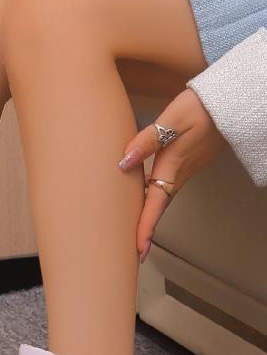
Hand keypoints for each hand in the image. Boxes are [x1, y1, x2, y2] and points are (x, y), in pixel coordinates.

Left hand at [117, 88, 225, 262]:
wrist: (229, 102)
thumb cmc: (201, 107)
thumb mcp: (172, 118)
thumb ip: (148, 140)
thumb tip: (124, 162)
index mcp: (172, 166)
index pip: (155, 204)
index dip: (145, 228)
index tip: (138, 251)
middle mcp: (179, 173)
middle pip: (158, 207)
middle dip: (146, 230)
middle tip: (134, 252)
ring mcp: (185, 169)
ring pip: (162, 197)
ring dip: (149, 215)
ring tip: (135, 231)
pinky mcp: (187, 161)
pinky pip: (166, 185)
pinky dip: (154, 197)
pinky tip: (143, 195)